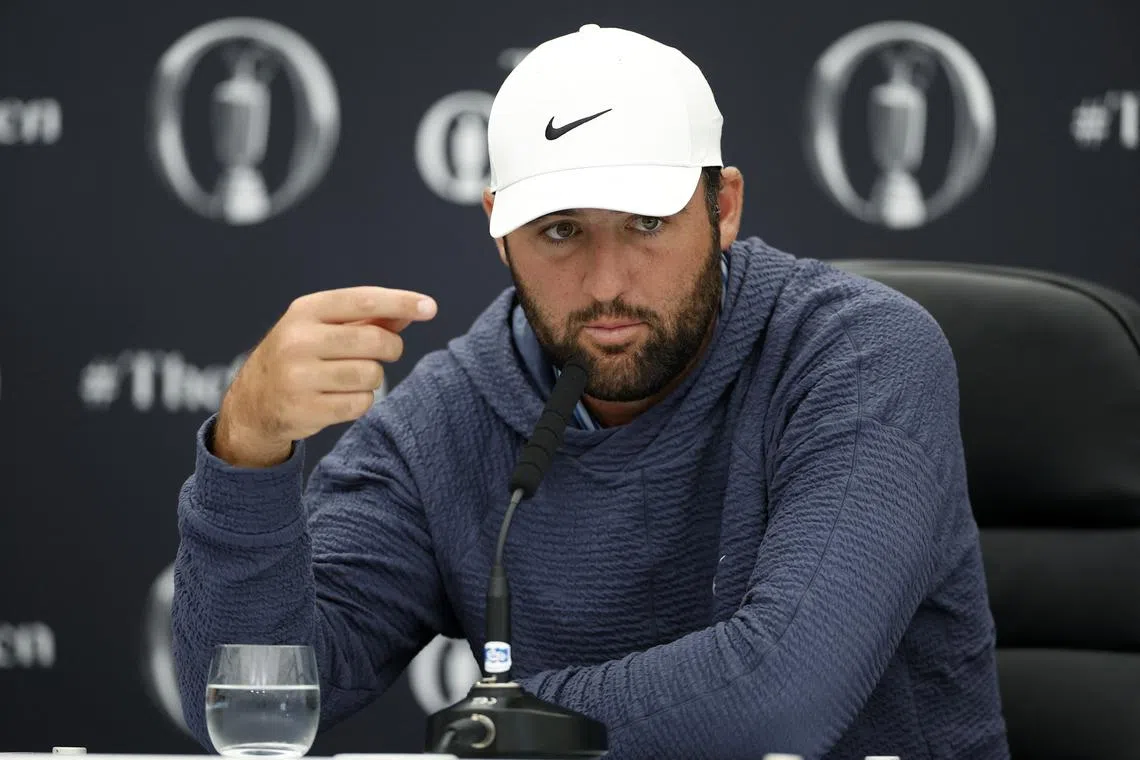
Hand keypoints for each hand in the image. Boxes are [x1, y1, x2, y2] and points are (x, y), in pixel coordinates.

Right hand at [213, 286, 436, 466]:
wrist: (254, 402)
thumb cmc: (301, 356)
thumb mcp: (325, 328)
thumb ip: (369, 318)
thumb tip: (415, 308)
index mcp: (305, 311)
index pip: (362, 300)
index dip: (399, 301)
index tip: (430, 307)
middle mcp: (298, 340)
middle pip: (372, 340)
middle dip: (391, 348)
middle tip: (387, 353)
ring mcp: (298, 376)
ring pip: (371, 375)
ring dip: (373, 378)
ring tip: (353, 378)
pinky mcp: (304, 409)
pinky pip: (361, 404)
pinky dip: (362, 402)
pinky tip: (342, 398)